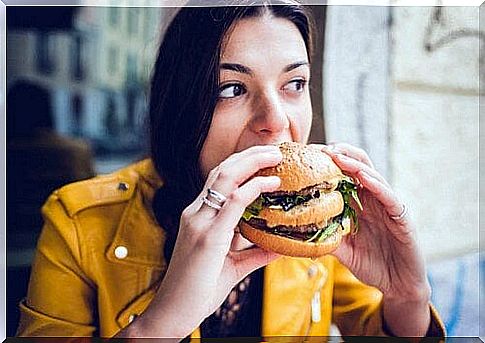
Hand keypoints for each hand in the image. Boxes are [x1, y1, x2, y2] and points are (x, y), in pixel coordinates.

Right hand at [132, 145, 282, 337]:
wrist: (173, 313)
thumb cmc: (198, 290)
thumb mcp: (232, 266)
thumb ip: (255, 253)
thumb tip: (281, 246)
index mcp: (199, 216)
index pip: (220, 178)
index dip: (243, 164)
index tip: (267, 159)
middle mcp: (195, 212)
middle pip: (223, 169)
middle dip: (250, 154)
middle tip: (276, 149)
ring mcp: (198, 221)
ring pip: (226, 177)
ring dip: (253, 162)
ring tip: (276, 156)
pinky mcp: (206, 236)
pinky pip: (232, 202)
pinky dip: (253, 188)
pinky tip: (271, 184)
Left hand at [314, 143, 431, 335]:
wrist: (399, 285)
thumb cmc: (372, 265)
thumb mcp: (343, 251)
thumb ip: (327, 238)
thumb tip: (298, 234)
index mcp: (359, 204)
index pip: (343, 176)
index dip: (328, 163)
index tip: (308, 155)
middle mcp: (374, 200)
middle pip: (358, 167)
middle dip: (340, 154)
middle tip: (320, 148)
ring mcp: (388, 207)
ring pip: (373, 176)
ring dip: (354, 163)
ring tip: (337, 154)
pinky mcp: (402, 218)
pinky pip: (389, 197)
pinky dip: (376, 185)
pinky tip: (362, 176)